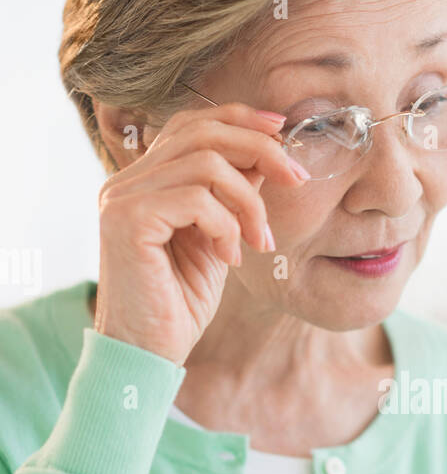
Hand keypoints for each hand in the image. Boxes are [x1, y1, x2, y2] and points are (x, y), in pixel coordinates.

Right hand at [94, 103, 308, 363]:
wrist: (147, 355)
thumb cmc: (179, 303)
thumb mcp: (217, 239)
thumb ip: (231, 196)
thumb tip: (266, 157)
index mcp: (143, 181)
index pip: (191, 124)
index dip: (239, 119)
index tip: (282, 131)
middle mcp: (125, 182)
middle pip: (202, 133)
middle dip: (260, 150)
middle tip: (296, 180)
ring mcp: (121, 199)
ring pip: (206, 164)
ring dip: (249, 201)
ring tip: (259, 240)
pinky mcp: (127, 221)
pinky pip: (197, 199)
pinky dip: (227, 225)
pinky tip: (230, 258)